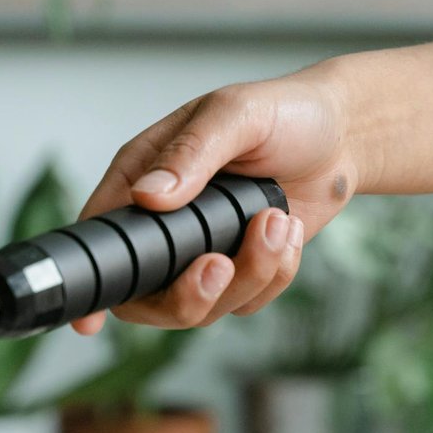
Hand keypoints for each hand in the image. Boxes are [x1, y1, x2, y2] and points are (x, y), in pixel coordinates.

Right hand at [70, 73, 356, 333]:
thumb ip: (191, 153)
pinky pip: (248, 301)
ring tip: (277, 221)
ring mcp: (204, 250)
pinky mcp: (244, 268)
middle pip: (149, 296)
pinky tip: (289, 231)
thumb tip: (147, 196)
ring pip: (206, 304)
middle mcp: (166, 221)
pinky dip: (275, 274)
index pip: (100, 234)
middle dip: (189, 293)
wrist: (342, 138)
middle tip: (224, 263)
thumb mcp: (235, 115)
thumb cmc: (284, 112)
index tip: (91, 320)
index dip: (95, 280)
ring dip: (250, 273)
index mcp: (143, 175)